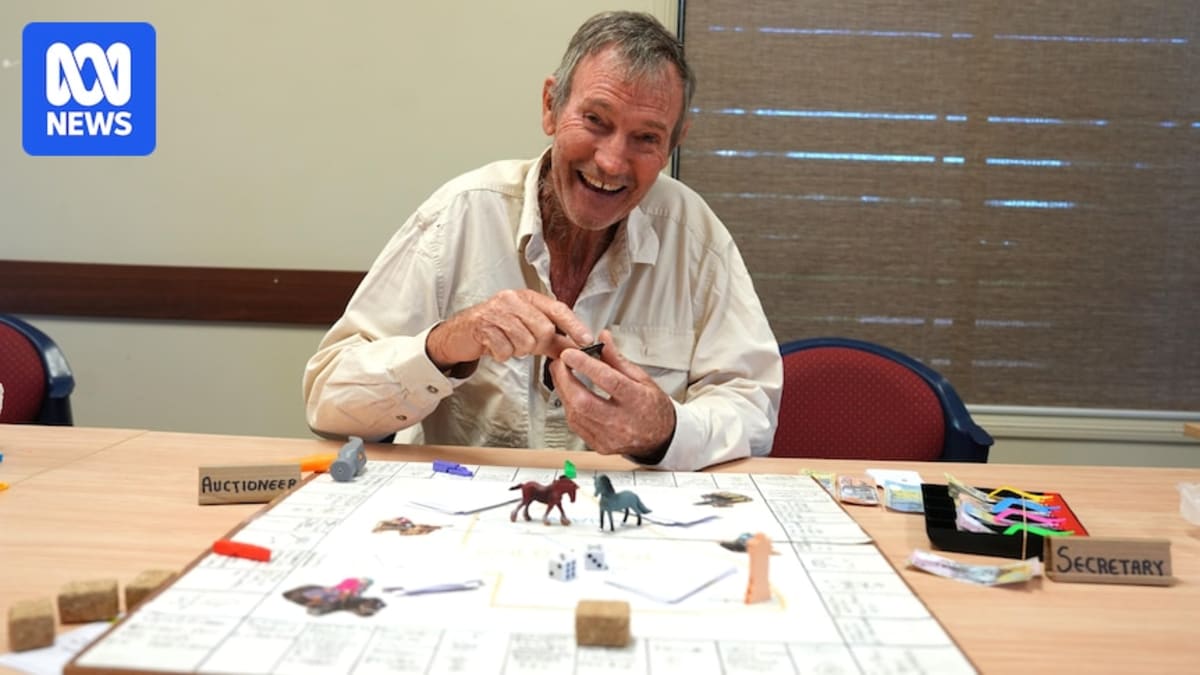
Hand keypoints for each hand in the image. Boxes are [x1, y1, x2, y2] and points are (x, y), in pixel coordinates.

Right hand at [426, 289, 592, 368]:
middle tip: (522, 343)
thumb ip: (553, 339)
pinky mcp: (484, 326)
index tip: (586, 339)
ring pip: (525, 342)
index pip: (557, 309)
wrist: (461, 333)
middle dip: (536, 344)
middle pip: (544, 330)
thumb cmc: (496, 328)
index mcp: (527, 297)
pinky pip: (506, 350)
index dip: (574, 325)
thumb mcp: (527, 329)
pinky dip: (503, 354)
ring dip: (517, 350)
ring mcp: (498, 311)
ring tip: (506, 342)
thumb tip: (577, 349)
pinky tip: (495, 346)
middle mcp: (513, 299)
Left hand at [549, 329, 675, 458]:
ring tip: (562, 376)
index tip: (570, 354)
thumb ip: (617, 359)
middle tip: (559, 363)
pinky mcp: (599, 445)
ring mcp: (609, 437)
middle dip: (565, 379)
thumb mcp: (642, 379)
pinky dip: (569, 407)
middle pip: (583, 401)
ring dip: (563, 392)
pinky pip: (576, 425)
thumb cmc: (653, 407)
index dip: (586, 365)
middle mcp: (622, 422)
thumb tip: (603, 340)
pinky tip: (569, 395)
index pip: (609, 381)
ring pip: (575, 414)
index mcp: (636, 401)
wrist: (661, 438)